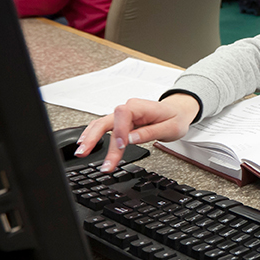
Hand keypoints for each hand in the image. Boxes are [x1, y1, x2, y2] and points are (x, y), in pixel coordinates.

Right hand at [77, 94, 200, 171]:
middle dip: (94, 137)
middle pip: (106, 120)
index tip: (121, 145)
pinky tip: (85, 144)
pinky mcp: (120, 123)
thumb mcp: (170, 128)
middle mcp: (128, 109)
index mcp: (141, 106)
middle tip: (84, 152)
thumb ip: (150, 133)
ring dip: (90, 138)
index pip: (123, 114)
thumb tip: (131, 139)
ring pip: (101, 125)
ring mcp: (122, 116)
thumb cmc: (175, 118)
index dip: (119, 130)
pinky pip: (104, 128)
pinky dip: (93, 136)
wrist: (178, 111)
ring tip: (81, 153)